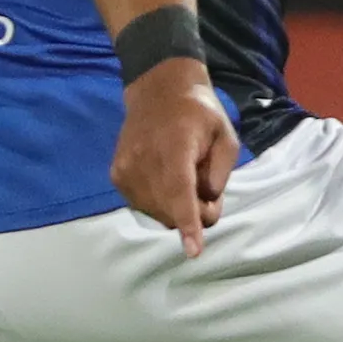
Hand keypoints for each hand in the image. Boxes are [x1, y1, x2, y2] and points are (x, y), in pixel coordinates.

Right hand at [110, 59, 238, 256]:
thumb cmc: (199, 115)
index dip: (188, 222)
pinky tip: (166, 179)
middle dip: (196, 213)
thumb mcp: (225, 136)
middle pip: (172, 210)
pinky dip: (160, 202)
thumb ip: (220, 173)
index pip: (180, 190)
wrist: (158, 91)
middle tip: (207, 187)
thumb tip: (204, 205)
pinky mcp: (117, 175)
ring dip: (177, 208)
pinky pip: (144, 206)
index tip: (193, 251)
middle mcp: (144, 157)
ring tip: (185, 178)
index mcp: (175, 144)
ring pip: (158, 214)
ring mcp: (125, 167)